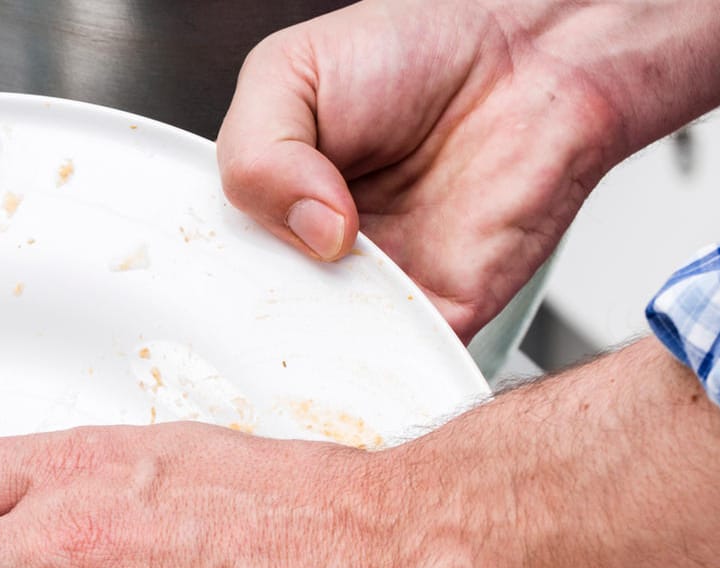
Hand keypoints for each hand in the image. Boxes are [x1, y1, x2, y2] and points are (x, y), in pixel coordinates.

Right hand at [216, 0, 719, 337]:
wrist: (532, 57)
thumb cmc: (419, 48)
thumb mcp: (292, 70)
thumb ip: (258, 150)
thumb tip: (303, 229)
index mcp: (265, 202)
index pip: (208, 268)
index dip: (193, 285)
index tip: (187, 287)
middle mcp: (310, 256)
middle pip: (255, 326)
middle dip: (247, 325)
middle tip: (258, 287)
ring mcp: (371, 291)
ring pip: (318, 357)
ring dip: (309, 347)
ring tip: (320, 291)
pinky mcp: (436, 317)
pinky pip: (396, 366)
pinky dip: (379, 366)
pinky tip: (366, 328)